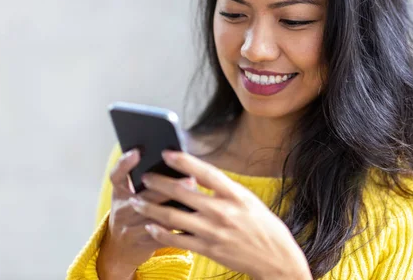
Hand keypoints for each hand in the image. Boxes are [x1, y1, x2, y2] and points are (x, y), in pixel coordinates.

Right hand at [96, 149, 196, 277]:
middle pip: (146, 196)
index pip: (116, 176)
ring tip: (197, 202)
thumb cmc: (129, 214)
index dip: (125, 163)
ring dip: (179, 210)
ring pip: (158, 217)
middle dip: (170, 188)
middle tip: (190, 180)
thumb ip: (141, 181)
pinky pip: (164, 236)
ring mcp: (131, 228)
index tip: (137, 152)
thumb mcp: (127, 195)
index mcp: (119, 193)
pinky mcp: (143, 244)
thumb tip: (171, 161)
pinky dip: (179, 229)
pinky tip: (194, 222)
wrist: (119, 249)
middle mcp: (122, 210)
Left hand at [128, 150, 312, 279]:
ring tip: (137, 201)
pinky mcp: (208, 249)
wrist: (275, 258)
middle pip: (183, 193)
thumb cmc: (262, 226)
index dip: (185, 161)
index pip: (206, 173)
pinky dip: (160, 232)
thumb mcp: (248, 199)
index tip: (167, 153)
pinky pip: (177, 239)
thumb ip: (224, 188)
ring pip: (173, 216)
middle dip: (159, 183)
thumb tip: (198, 174)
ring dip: (151, 208)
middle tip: (144, 177)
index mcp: (235, 195)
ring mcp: (213, 231)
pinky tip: (150, 226)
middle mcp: (222, 211)